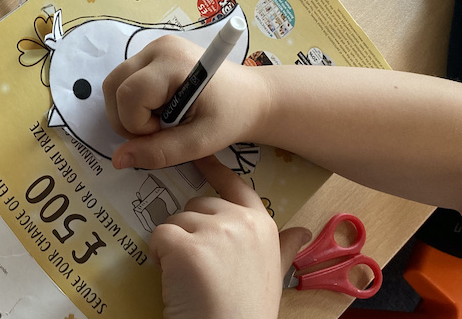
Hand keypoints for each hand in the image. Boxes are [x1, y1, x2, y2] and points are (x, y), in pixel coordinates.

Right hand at [103, 35, 268, 169]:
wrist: (251, 97)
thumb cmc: (231, 117)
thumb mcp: (199, 142)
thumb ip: (159, 152)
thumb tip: (118, 159)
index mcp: (173, 62)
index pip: (128, 96)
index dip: (138, 125)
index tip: (166, 132)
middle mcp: (159, 47)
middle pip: (114, 86)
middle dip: (128, 118)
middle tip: (161, 130)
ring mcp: (155, 47)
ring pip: (115, 84)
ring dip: (129, 111)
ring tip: (162, 119)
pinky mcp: (154, 53)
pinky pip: (125, 80)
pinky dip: (134, 101)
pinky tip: (161, 108)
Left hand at [149, 156, 311, 318]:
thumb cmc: (247, 310)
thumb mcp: (274, 275)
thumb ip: (283, 248)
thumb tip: (303, 231)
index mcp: (262, 225)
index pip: (237, 185)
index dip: (215, 170)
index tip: (200, 157)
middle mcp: (241, 221)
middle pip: (198, 204)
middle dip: (191, 231)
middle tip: (201, 268)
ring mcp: (215, 231)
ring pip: (175, 220)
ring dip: (174, 246)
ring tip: (189, 279)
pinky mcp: (186, 246)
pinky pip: (158, 236)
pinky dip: (158, 256)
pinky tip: (174, 280)